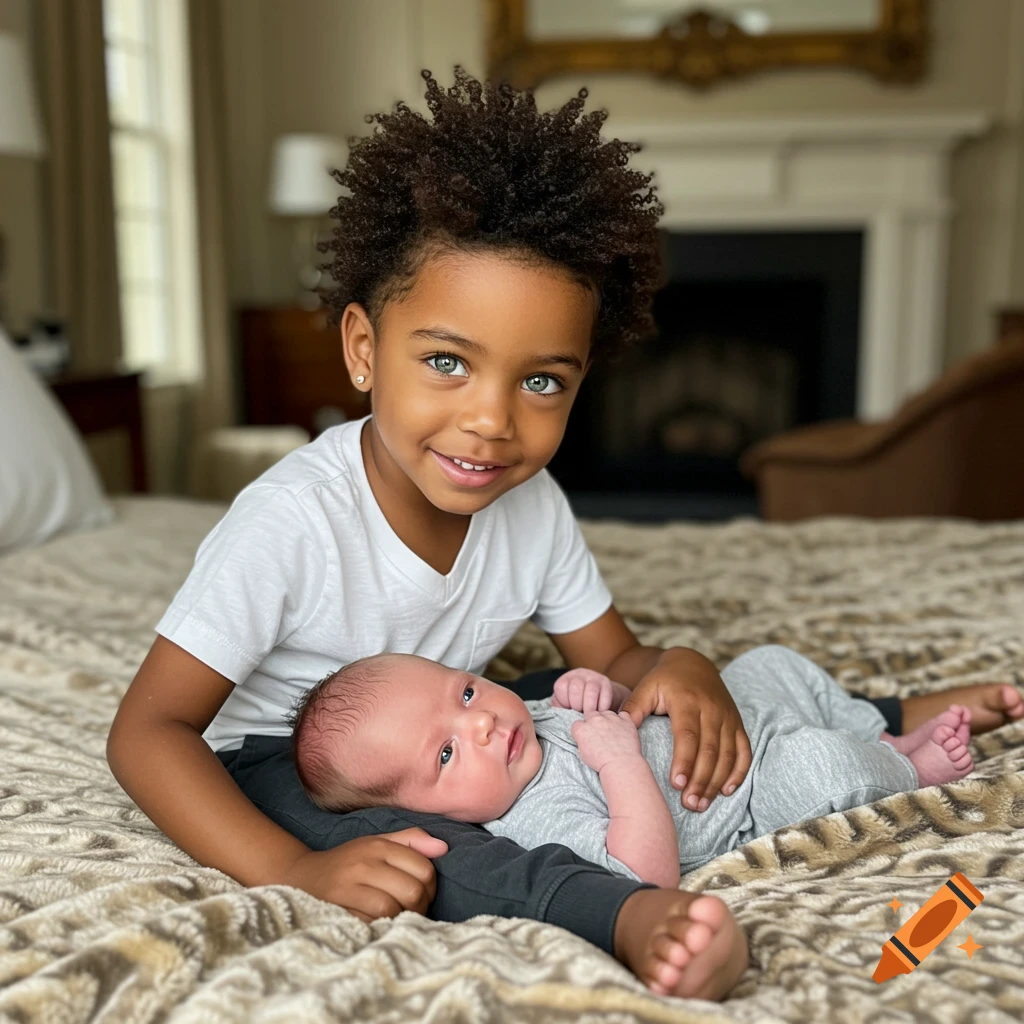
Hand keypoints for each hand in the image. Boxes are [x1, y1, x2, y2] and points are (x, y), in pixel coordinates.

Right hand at [280, 827, 447, 923]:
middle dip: (419, 906)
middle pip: (412, 891)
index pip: (424, 868)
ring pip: (392, 909)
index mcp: (378, 846)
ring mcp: (347, 887)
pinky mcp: (335, 910)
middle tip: (411, 911)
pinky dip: (379, 928)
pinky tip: (377, 925)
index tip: (422, 895)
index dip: (431, 887)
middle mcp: (363, 863)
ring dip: (399, 920)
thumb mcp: (376, 844)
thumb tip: (443, 848)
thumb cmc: (346, 863)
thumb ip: (410, 842)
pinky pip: (370, 924)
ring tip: (395, 919)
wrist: (298, 876)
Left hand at [552, 667, 632, 711]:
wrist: (600, 697)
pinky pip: (604, 695)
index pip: (561, 687)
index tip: (570, 709)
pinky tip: (600, 712)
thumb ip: (561, 709)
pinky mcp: (606, 682)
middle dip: (577, 705)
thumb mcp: (566, 705)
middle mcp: (579, 674)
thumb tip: (561, 717)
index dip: (565, 702)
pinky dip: (602, 707)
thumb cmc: (579, 704)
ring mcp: (593, 676)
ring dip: (590, 707)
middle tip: (581, 713)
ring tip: (590, 715)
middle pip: (576, 688)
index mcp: (566, 679)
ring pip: (591, 691)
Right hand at [571, 708, 643, 772]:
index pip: (577, 724)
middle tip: (599, 735)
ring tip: (612, 734)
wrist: (620, 764)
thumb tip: (585, 738)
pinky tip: (622, 729)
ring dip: (607, 720)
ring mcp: (611, 718)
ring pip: (606, 713)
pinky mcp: (625, 721)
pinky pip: (623, 715)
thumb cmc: (602, 763)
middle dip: (593, 723)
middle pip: (591, 715)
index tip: (586, 737)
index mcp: (582, 729)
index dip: (582, 731)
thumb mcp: (583, 754)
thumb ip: (582, 741)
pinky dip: (622, 721)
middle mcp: (596, 720)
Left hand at [619, 651, 751, 811]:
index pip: (688, 735)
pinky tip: (727, 791)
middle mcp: (711, 709)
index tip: (676, 784)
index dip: (684, 761)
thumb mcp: (646, 687)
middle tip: (689, 804)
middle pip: (710, 750)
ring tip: (702, 804)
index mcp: (687, 701)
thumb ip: (633, 708)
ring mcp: (727, 717)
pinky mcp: (737, 723)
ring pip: (728, 754)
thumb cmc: (664, 680)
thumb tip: (618, 729)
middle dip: (701, 780)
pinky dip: (739, 772)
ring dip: (717, 781)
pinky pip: (743, 750)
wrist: (692, 664)